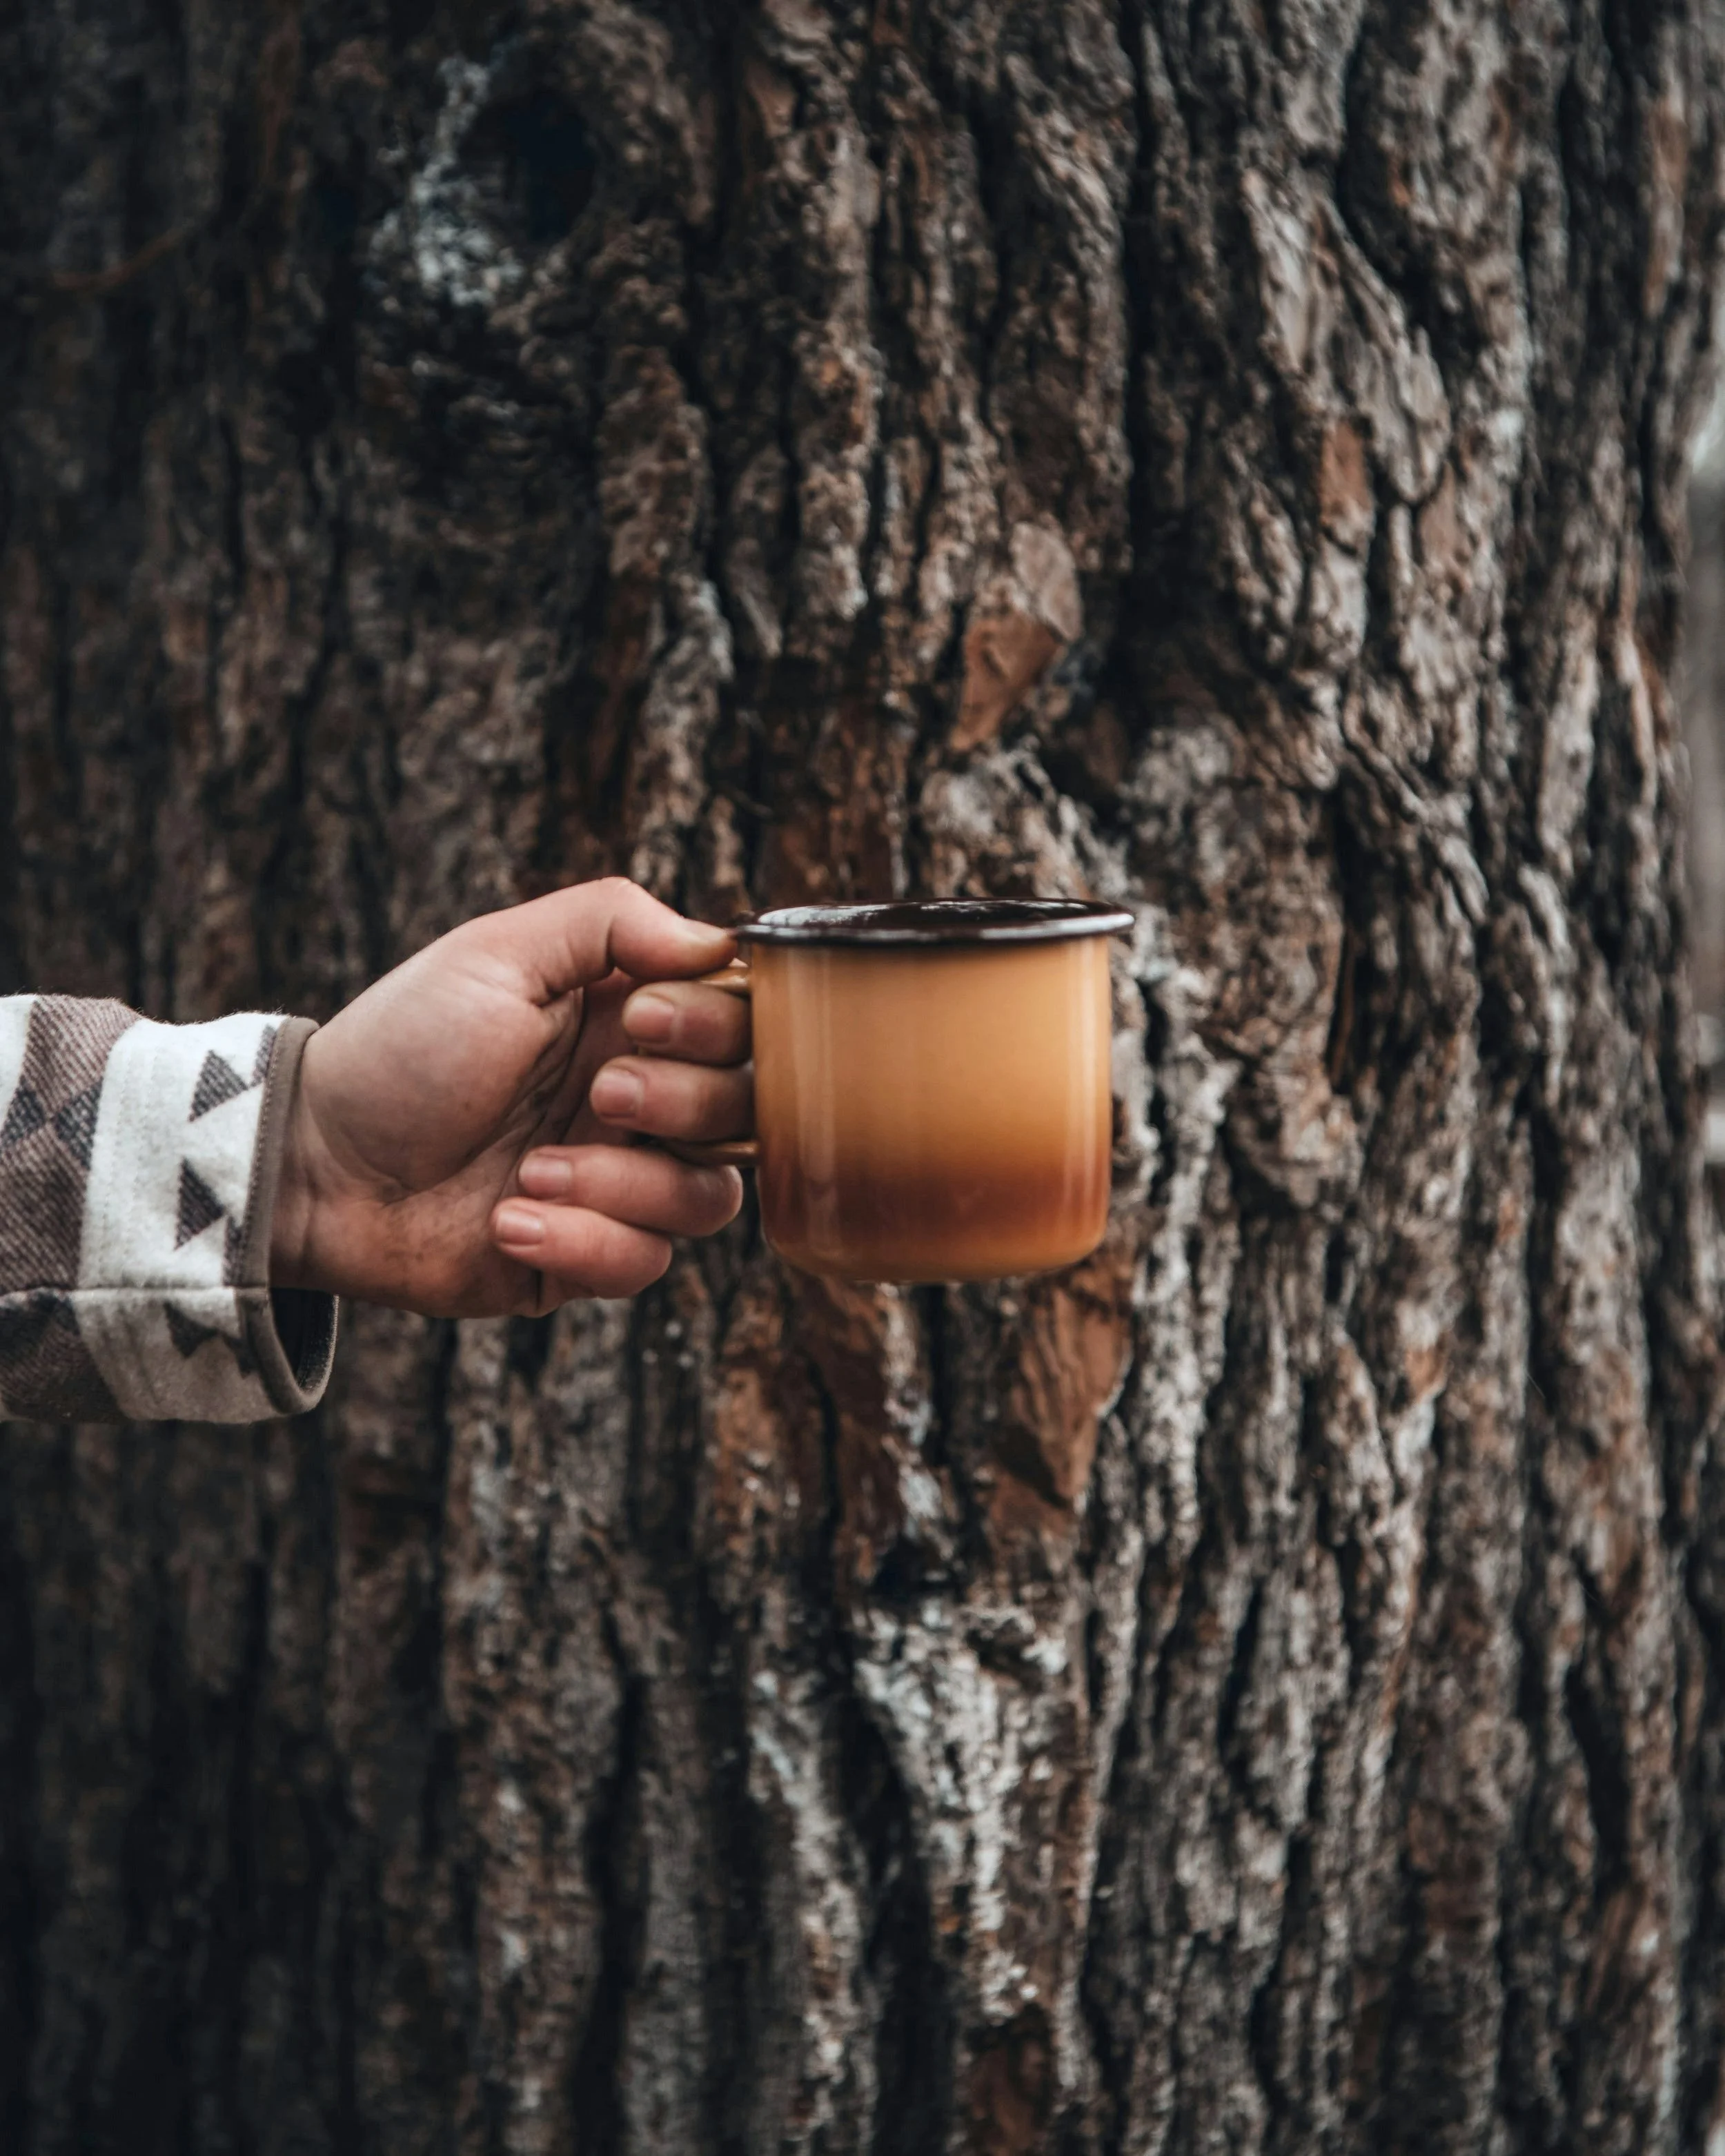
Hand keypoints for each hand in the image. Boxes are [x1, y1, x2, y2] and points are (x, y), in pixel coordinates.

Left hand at [269, 879, 752, 1313]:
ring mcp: (618, 1184)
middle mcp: (640, 1103)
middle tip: (600, 1094)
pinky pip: (647, 1265)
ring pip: (710, 1197)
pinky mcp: (587, 1258)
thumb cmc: (401, 1049)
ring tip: (533, 1172)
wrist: (315, 1165)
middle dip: (678, 1104)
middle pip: (745, 1113)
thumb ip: (615, 921)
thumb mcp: (497, 953)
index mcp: (630, 1020)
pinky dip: (582, 1243)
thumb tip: (720, 944)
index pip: (741, 1025)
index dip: (716, 1028)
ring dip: (627, 1182)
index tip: (641, 1021)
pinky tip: (506, 1220)